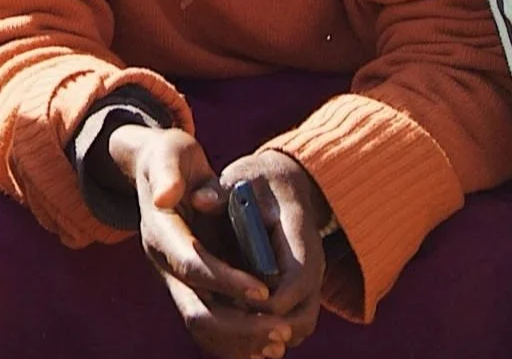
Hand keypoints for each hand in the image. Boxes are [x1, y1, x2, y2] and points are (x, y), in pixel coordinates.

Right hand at [108, 125, 294, 358]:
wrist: (158, 170)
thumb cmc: (171, 157)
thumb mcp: (169, 152)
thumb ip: (167, 173)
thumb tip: (165, 196)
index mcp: (160, 234)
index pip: (193, 266)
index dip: (227, 281)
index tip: (264, 291)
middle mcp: (165, 265)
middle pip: (197, 312)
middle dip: (240, 326)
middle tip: (281, 331)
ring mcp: (176, 279)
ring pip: (204, 327)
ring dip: (241, 340)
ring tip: (280, 341)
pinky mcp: (191, 285)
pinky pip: (213, 324)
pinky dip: (238, 339)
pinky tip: (267, 342)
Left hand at [219, 150, 329, 354]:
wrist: (282, 185)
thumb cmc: (258, 181)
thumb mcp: (240, 178)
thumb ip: (220, 192)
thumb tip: (199, 200)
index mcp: (300, 231)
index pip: (298, 279)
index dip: (269, 301)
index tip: (235, 302)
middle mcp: (312, 262)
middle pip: (304, 315)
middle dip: (266, 326)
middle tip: (228, 321)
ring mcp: (309, 280)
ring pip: (301, 326)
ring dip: (267, 333)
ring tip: (230, 325)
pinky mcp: (300, 292)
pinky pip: (292, 324)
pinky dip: (268, 331)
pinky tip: (236, 323)